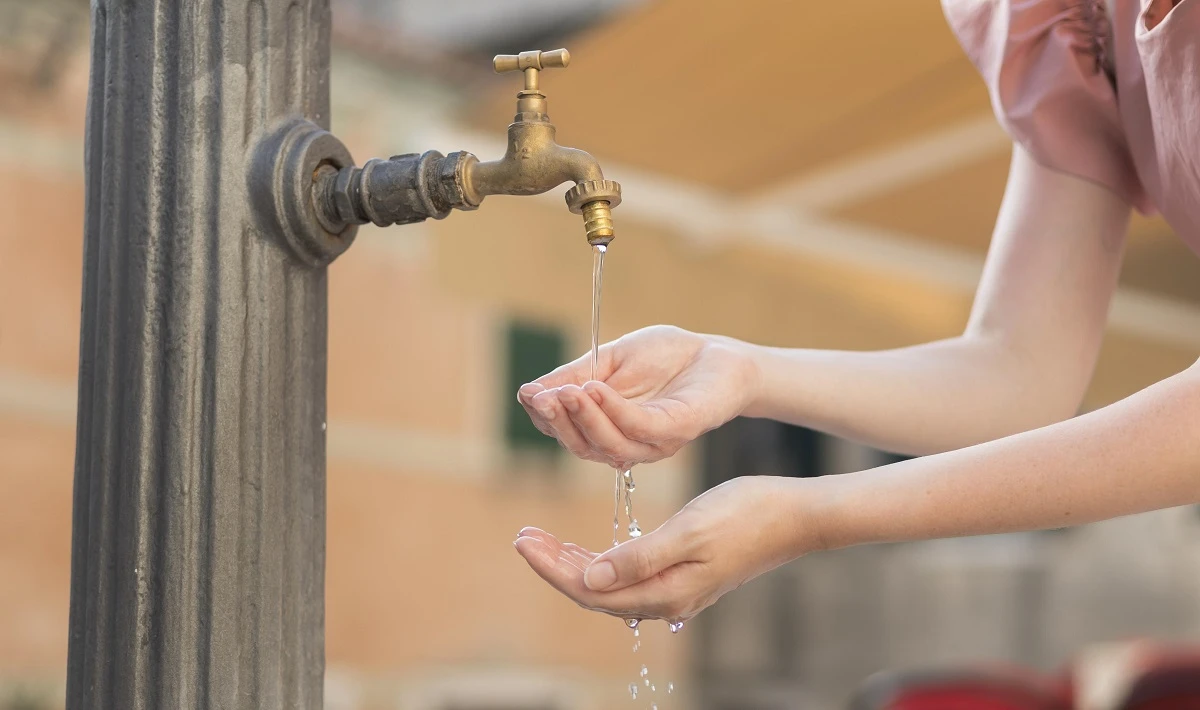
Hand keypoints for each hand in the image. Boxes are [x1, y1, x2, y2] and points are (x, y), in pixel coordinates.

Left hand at [512, 476, 815, 622]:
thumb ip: (639, 557)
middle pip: (594, 591)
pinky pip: (629, 576)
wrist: (795, 515)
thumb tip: (590, 578)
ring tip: (543, 540)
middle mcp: (667, 598)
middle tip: (523, 536)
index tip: (523, 540)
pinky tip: (588, 548)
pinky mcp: (684, 575)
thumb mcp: (689, 530)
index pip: (590, 589)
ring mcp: (676, 589)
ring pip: (610, 584)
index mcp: (665, 591)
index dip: (553, 567)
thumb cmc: (747, 514)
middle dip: (555, 565)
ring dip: (574, 563)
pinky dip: (601, 561)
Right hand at [516, 325, 760, 468]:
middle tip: (541, 397)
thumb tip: (528, 392)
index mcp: (607, 429)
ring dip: (583, 418)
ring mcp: (652, 442)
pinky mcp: (677, 430)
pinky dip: (613, 410)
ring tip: (566, 392)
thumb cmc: (666, 357)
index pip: (566, 432)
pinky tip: (596, 389)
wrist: (717, 352)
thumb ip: (574, 376)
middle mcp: (627, 444)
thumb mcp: (609, 360)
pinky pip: (639, 428)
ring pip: (608, 445)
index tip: (528, 393)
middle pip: (582, 446)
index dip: (545, 416)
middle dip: (558, 422)